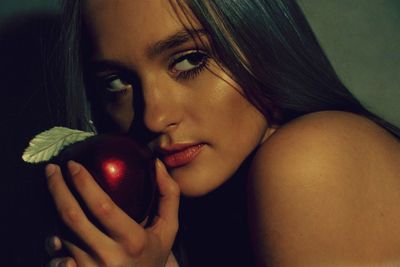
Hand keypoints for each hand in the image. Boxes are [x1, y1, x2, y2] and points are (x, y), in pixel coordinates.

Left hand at [45, 159, 179, 266]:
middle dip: (57, 189)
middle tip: (51, 170)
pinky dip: (52, 241)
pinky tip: (53, 231)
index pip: (102, 206)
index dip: (83, 183)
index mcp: (133, 240)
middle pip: (72, 217)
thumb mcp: (168, 226)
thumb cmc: (153, 254)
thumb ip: (168, 194)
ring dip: (54, 211)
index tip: (73, 165)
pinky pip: (56, 256)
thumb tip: (156, 162)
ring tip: (55, 192)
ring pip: (62, 235)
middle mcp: (109, 257)